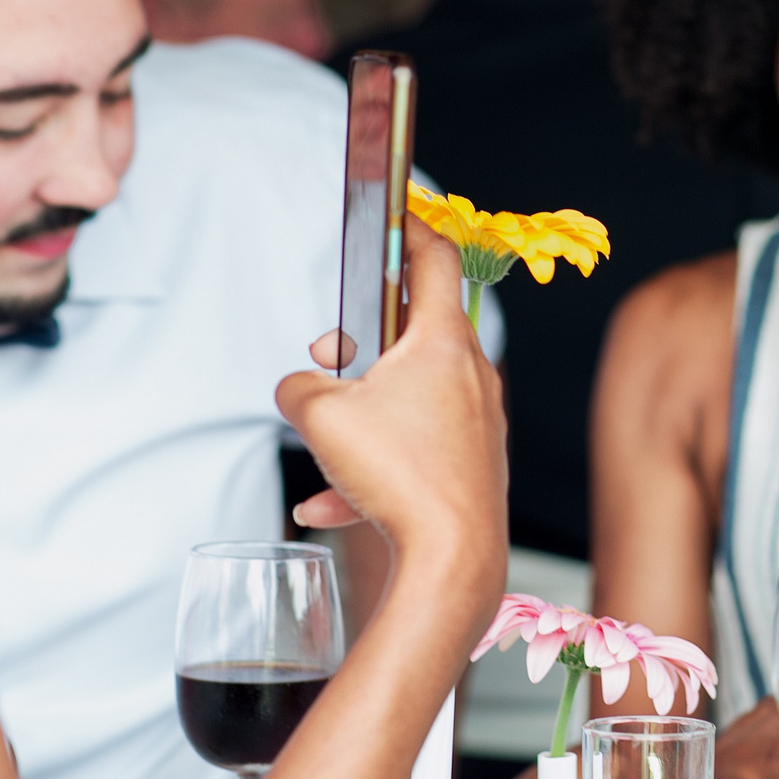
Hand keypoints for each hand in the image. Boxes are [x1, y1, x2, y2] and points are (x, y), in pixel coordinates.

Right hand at [277, 217, 506, 591]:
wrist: (454, 561)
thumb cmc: (400, 477)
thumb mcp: (321, 417)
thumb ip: (299, 387)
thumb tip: (302, 388)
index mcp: (442, 342)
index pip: (434, 259)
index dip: (410, 229)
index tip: (394, 217)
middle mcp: (472, 375)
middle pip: (417, 331)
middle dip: (365, 341)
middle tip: (330, 359)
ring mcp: (479, 421)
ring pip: (412, 397)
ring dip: (367, 411)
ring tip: (331, 444)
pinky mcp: (476, 464)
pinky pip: (417, 450)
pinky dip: (378, 466)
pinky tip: (335, 503)